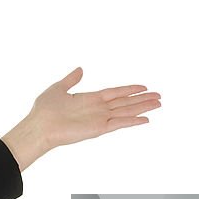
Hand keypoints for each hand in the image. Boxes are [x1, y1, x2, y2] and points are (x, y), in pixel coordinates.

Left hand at [1, 67, 160, 170]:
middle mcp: (97, 109)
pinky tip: (146, 119)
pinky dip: (133, 121)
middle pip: (125, 102)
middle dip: (142, 99)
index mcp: (89, 99)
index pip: (115, 93)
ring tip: (159, 104)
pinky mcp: (98, 129)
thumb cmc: (44, 110)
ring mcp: (99, 119)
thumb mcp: (58, 88)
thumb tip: (80, 69)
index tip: (143, 87)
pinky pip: (119, 123)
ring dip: (143, 108)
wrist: (39, 126)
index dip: (129, 89)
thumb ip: (71, 79)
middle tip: (159, 96)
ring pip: (126, 111)